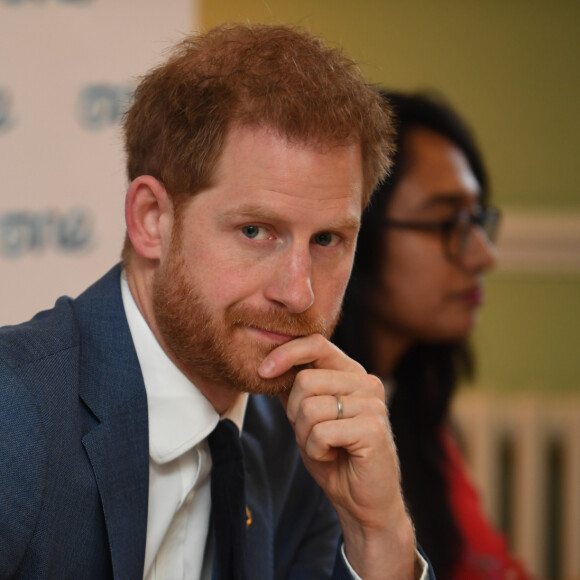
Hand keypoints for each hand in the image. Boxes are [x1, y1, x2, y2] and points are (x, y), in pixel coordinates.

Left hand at [258, 334, 415, 579]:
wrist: (363, 501)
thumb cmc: (335, 457)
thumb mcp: (307, 417)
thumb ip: (294, 389)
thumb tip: (268, 363)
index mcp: (352, 373)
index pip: (316, 344)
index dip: (286, 353)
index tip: (263, 372)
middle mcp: (367, 382)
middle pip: (306, 380)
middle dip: (295, 413)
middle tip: (311, 434)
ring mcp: (373, 404)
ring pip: (310, 407)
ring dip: (305, 436)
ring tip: (325, 447)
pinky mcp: (373, 428)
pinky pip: (321, 432)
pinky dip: (316, 451)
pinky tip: (334, 457)